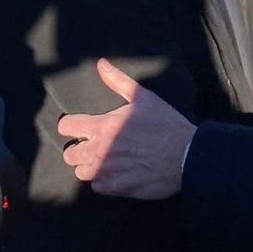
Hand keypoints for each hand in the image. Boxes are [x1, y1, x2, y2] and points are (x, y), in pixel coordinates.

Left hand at [58, 59, 193, 199]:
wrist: (186, 155)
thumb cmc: (165, 124)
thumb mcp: (143, 97)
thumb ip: (117, 81)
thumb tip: (100, 63)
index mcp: (103, 126)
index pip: (66, 127)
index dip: (70, 126)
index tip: (79, 128)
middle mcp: (100, 150)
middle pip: (69, 155)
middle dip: (79, 149)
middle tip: (93, 147)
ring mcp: (107, 171)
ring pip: (81, 173)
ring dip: (90, 167)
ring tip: (104, 161)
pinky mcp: (117, 188)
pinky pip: (97, 187)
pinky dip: (104, 181)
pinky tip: (116, 173)